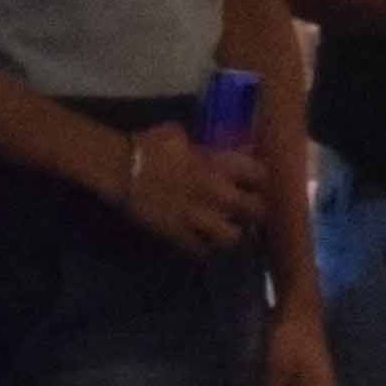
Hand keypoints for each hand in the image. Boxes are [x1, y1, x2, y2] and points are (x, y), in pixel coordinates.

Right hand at [110, 126, 271, 256]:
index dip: (263, 179)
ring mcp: (199, 218)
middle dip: (257, 211)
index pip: (261, 175)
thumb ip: (203, 146)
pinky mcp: (180, 235)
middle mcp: (217, 194)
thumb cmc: (150, 146)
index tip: (259, 182)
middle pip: (256, 211)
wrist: (121, 169)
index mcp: (219, 166)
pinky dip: (206, 249)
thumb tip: (213, 148)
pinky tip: (205, 243)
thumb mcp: (180, 135)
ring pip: (232, 237)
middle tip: (252, 211)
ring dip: (233, 233)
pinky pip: (202, 250)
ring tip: (229, 230)